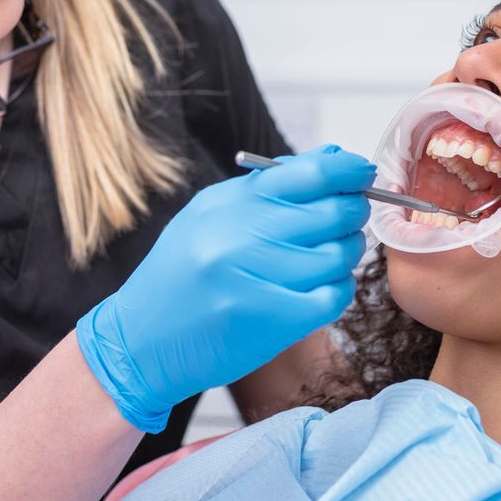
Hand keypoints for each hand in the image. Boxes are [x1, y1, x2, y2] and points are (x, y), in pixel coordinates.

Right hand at [75, 145, 375, 431]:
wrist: (138, 343)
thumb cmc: (180, 276)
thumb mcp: (211, 215)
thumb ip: (270, 186)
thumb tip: (333, 158)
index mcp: (228, 203)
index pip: (310, 173)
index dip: (349, 171)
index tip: (362, 174)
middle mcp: (239, 236)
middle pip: (333, 213)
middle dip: (353, 213)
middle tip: (349, 220)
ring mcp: (254, 280)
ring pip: (338, 257)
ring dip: (345, 255)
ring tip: (328, 258)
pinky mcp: (269, 322)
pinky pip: (331, 297)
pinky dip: (336, 291)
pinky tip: (320, 290)